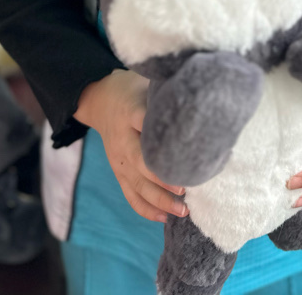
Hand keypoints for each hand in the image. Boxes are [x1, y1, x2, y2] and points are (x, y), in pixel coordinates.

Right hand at [75, 70, 188, 222]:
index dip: (162, 140)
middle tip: (186, 189)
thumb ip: (167, 95)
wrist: (99, 100)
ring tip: (183, 210)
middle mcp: (122, 138)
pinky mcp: (118, 171)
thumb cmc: (133, 89)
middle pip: (141, 162)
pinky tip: (164, 217)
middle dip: (163, 179)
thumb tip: (201, 104)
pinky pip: (130, 194)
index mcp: (130, 110)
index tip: (183, 154)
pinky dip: (146, 209)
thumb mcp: (147, 84)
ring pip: (137, 184)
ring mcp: (118, 159)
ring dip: (160, 200)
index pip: (145, 124)